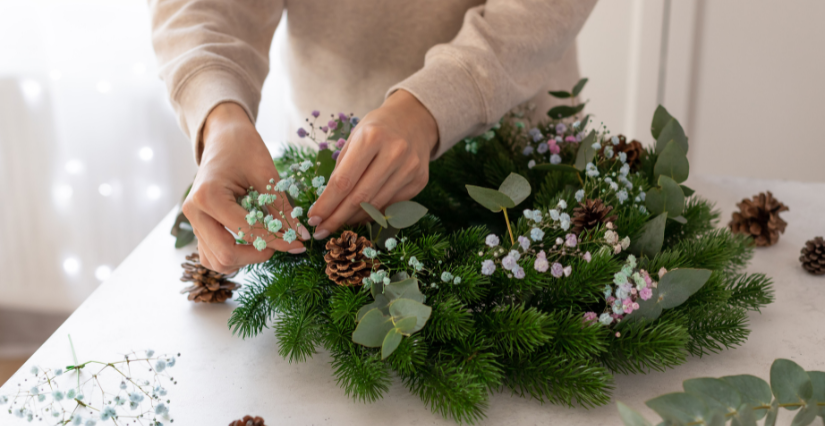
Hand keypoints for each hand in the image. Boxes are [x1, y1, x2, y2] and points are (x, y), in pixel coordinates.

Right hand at [183, 102, 306, 273]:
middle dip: (258, 255)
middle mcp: (194, 212)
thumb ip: (281, 208)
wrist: (223, 136)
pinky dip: (233, 256)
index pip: (247, 231)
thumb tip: (301, 236)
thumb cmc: (244, 148)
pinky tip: (252, 244)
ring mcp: (192, 221)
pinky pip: (211, 254)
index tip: (299, 244)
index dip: (277, 240)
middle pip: (226, 254)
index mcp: (208, 196)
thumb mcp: (266, 174)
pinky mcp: (197, 226)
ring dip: (244, 259)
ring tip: (267, 244)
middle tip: (281, 244)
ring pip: (216, 261)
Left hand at [306, 90, 438, 237]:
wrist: (414, 120)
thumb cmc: (376, 129)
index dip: (327, 203)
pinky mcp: (419, 181)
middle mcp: (394, 153)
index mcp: (371, 138)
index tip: (313, 218)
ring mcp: (410, 169)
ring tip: (338, 223)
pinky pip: (391, 206)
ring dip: (353, 218)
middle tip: (321, 231)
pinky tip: (359, 215)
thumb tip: (328, 205)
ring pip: (376, 205)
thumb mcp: (354, 138)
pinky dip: (373, 213)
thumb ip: (341, 169)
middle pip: (360, 197)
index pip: (344, 181)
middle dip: (337, 218)